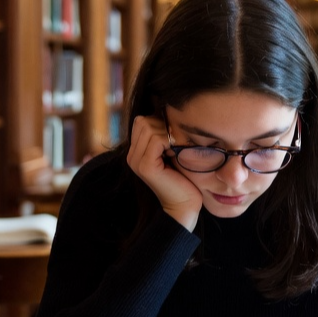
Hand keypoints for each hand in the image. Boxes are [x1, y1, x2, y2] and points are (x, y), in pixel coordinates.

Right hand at [127, 115, 202, 230]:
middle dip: (164, 126)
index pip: (142, 120)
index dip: (160, 123)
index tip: (176, 137)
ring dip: (169, 133)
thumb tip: (167, 111)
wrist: (185, 205)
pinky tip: (178, 153)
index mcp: (136, 151)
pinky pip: (157, 139)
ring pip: (149, 127)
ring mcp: (136, 161)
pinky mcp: (145, 166)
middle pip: (144, 121)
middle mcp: (132, 155)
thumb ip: (165, 136)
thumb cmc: (184, 178)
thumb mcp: (172, 152)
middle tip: (178, 143)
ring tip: (178, 149)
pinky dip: (170, 141)